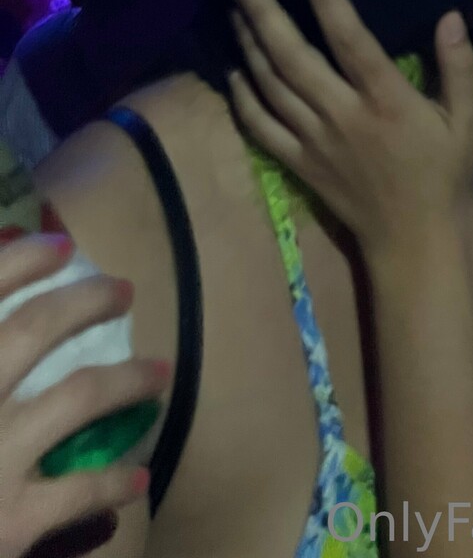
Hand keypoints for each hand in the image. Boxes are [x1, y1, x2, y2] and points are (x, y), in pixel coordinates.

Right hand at [0, 236, 166, 557]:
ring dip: (128, 379)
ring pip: (79, 396)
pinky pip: (79, 490)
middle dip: (86, 302)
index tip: (61, 248)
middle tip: (123, 293)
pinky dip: (114, 481)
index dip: (22, 260)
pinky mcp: (11, 521)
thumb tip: (1, 282)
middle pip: (34, 329)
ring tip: (159, 374)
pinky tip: (136, 478)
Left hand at [228, 0, 472, 262]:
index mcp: (387, 101)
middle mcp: (343, 116)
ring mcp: (315, 141)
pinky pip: (261, 126)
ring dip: (248, 46)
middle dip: (264, 16)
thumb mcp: (467, 119)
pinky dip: (242, 97)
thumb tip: (450, 15)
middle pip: (293, 59)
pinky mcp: (299, 163)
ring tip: (235, 10)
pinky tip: (233, 70)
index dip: (329, 2)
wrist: (414, 237)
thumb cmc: (444, 171)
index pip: (351, 41)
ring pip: (270, 87)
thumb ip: (459, 66)